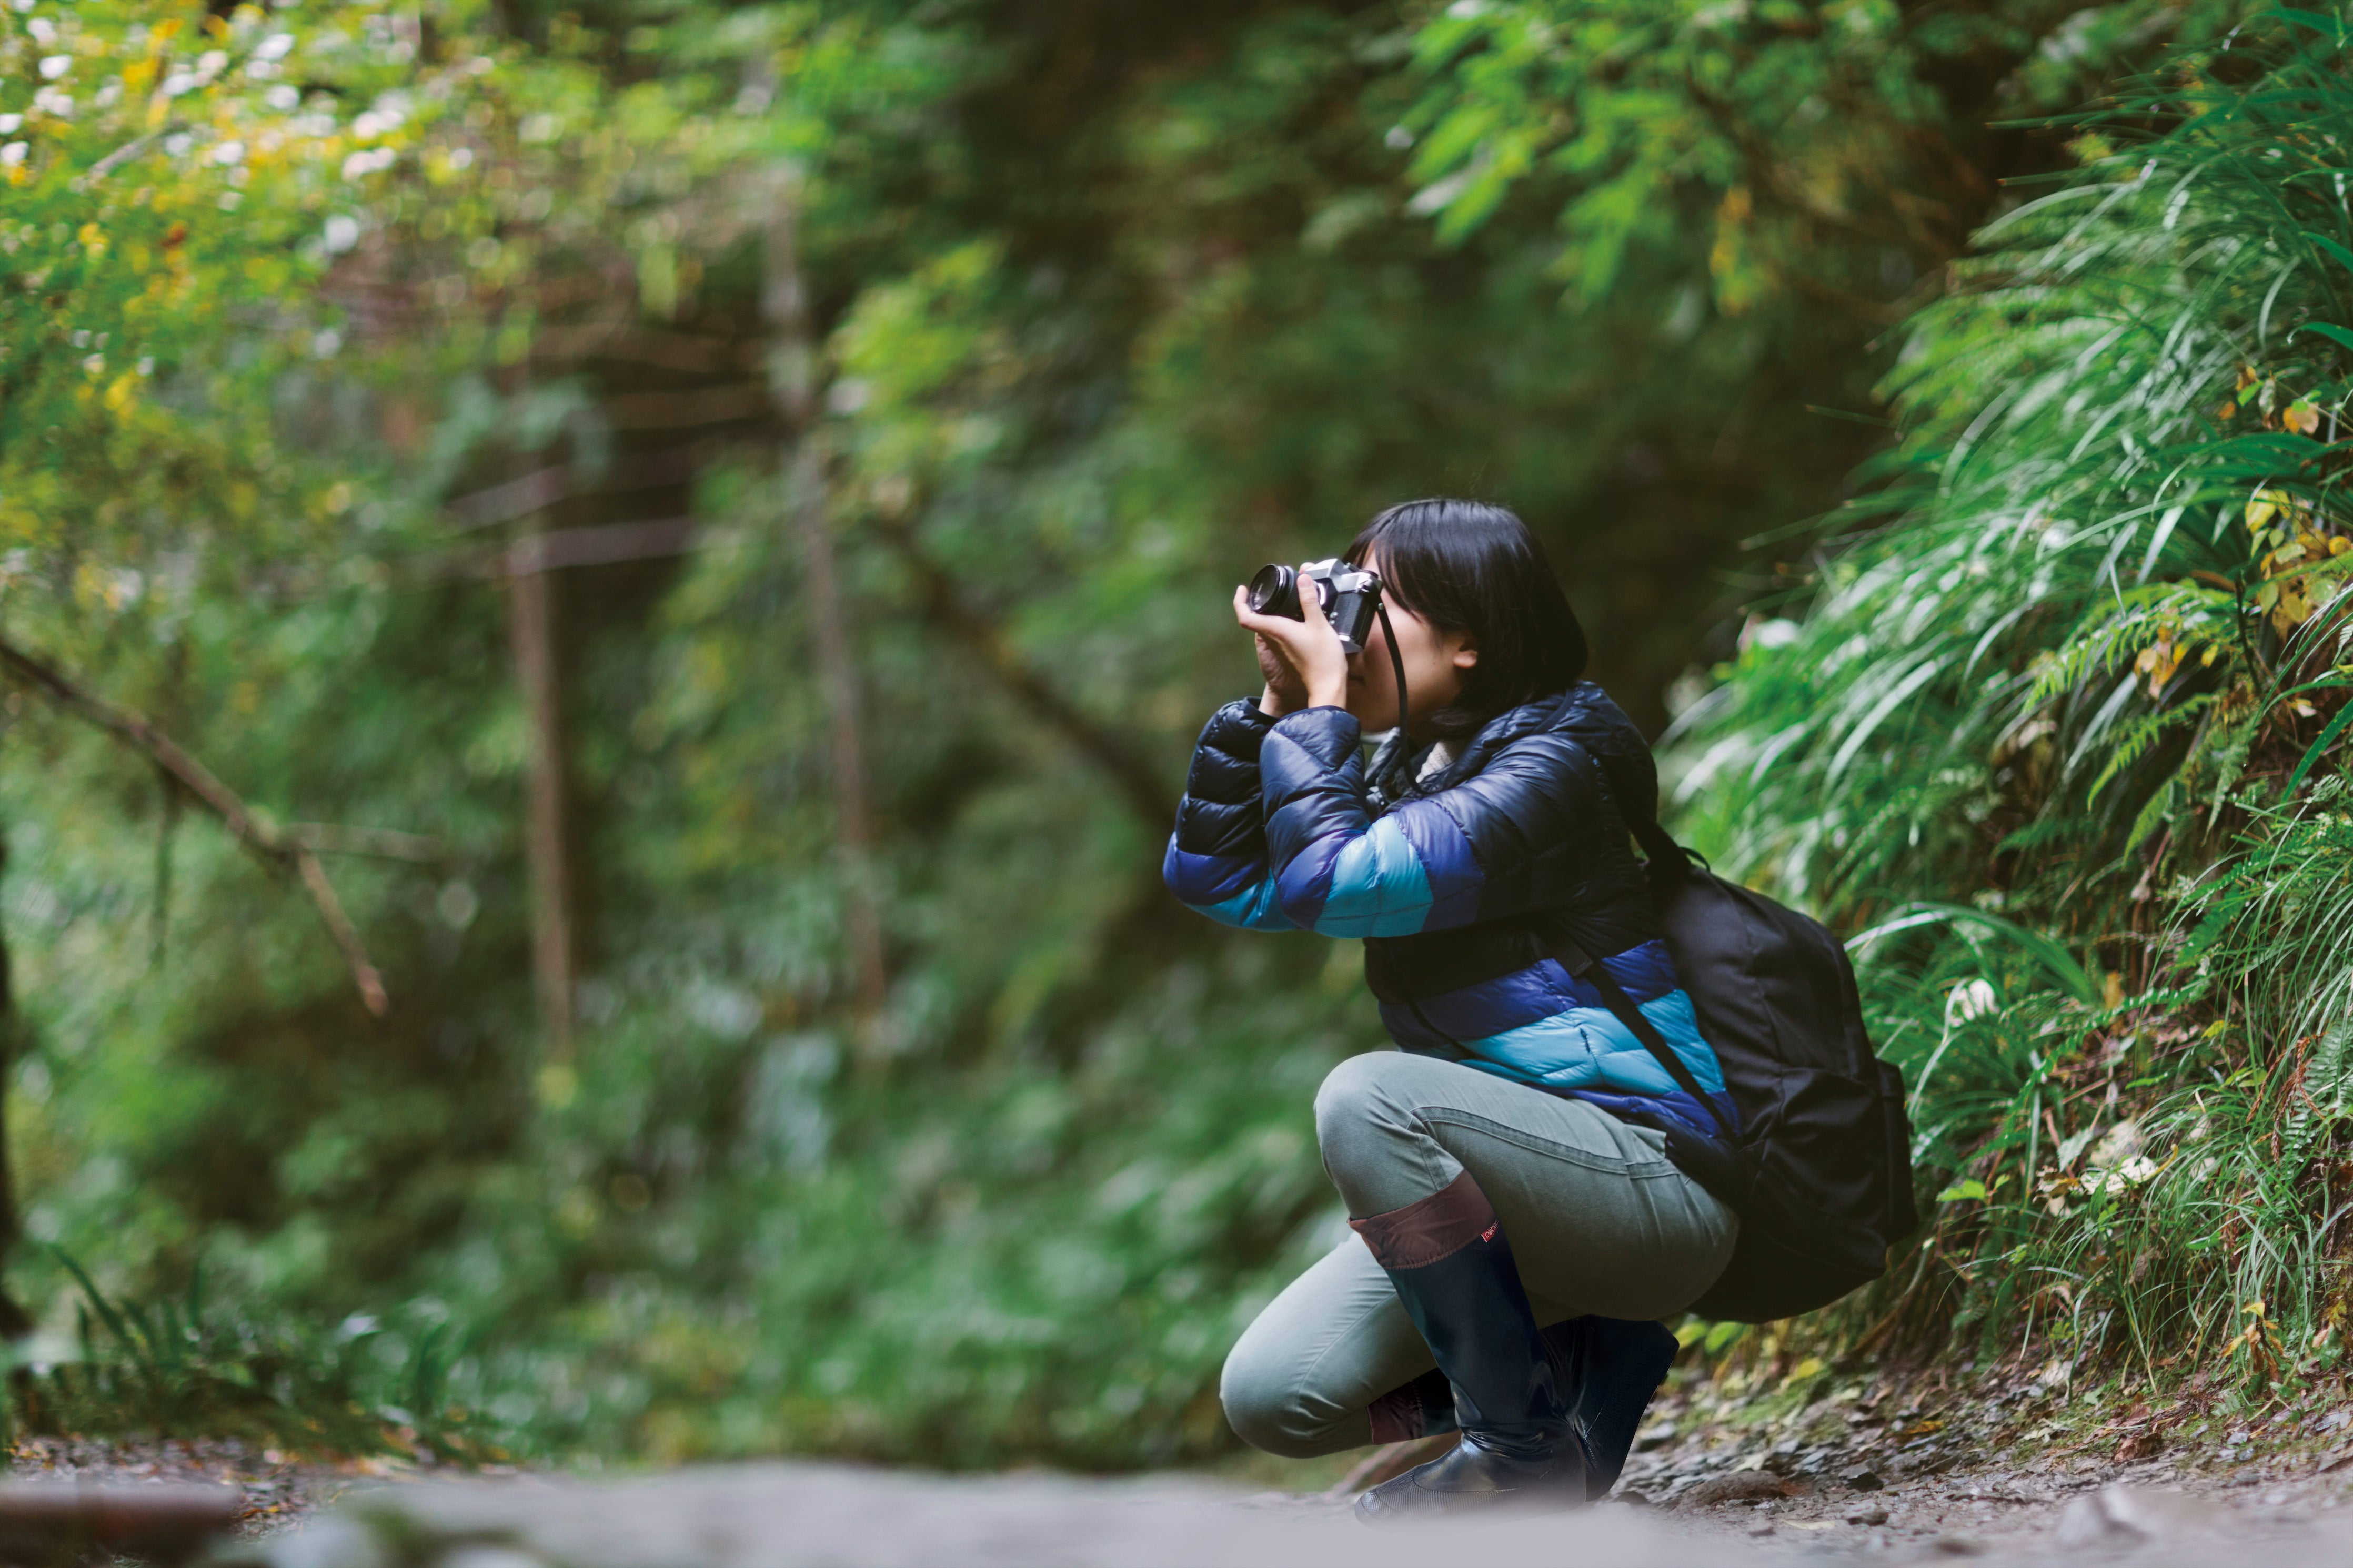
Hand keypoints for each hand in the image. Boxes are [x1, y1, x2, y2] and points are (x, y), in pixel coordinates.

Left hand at [1235, 579, 1349, 713]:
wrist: (1327, 687)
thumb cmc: (1322, 659)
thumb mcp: (1319, 624)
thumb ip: (1309, 600)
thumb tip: (1302, 578)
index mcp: (1275, 630)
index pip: (1245, 616)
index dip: (1240, 601)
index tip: (1243, 589)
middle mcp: (1273, 638)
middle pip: (1255, 618)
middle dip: (1256, 601)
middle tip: (1266, 588)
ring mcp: (1279, 647)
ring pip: (1267, 625)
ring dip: (1270, 610)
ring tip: (1282, 597)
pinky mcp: (1288, 651)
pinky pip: (1278, 632)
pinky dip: (1280, 620)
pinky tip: (1295, 615)